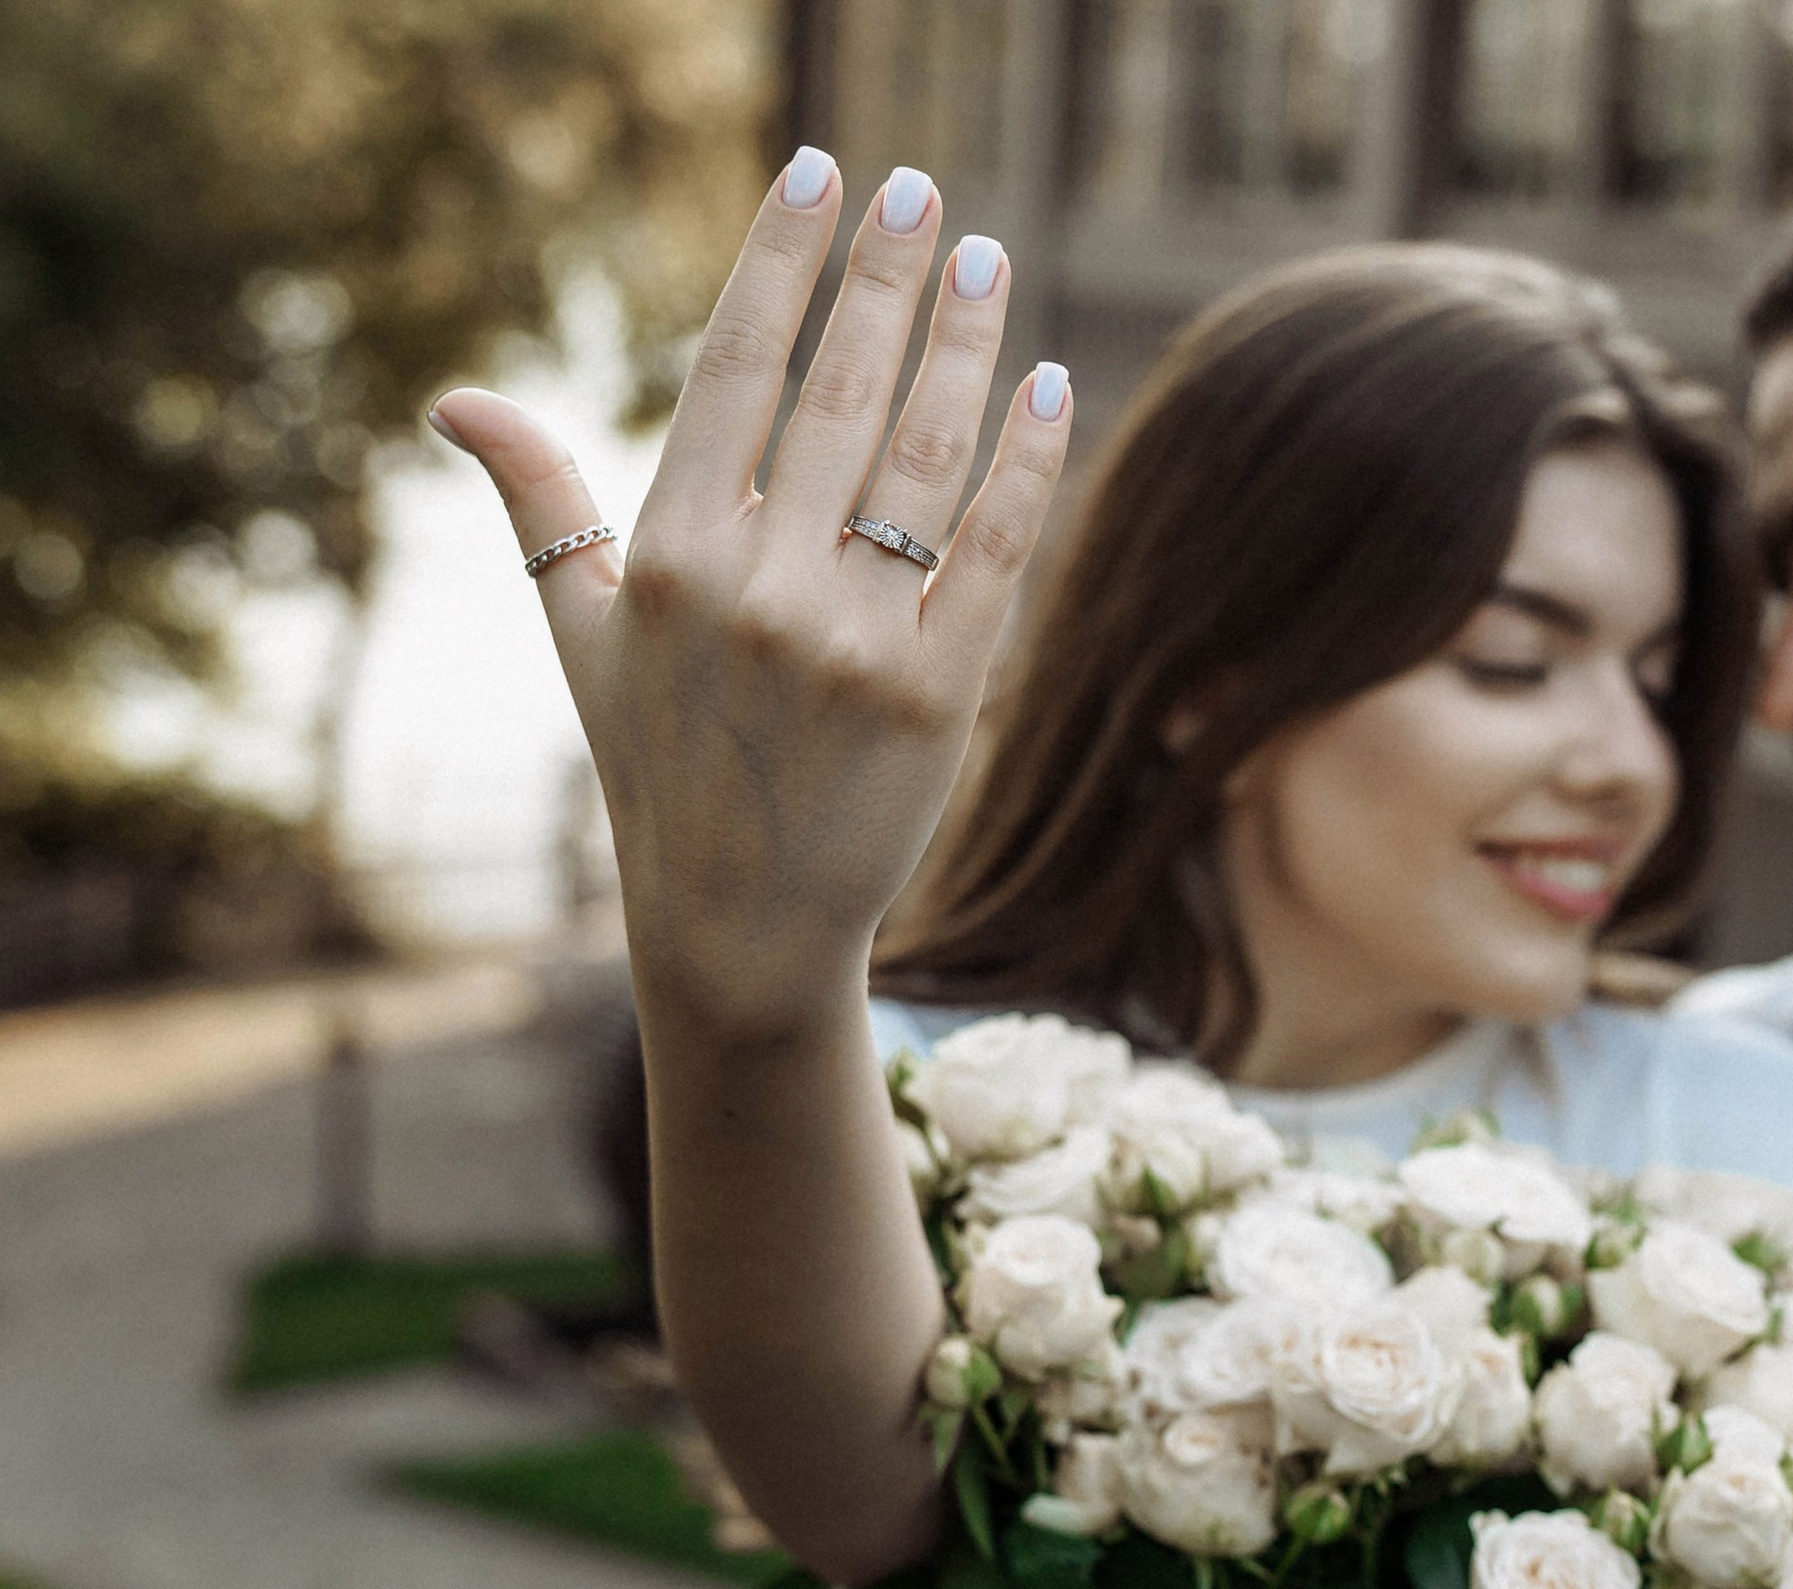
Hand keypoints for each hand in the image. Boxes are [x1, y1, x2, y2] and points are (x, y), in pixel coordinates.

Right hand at [431, 153, 1071, 1037]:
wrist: (741, 926)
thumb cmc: (660, 768)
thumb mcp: (579, 637)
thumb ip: (537, 505)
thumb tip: (456, 400)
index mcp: (668, 558)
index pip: (734, 368)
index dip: (784, 259)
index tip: (823, 171)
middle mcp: (759, 589)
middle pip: (841, 391)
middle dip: (890, 276)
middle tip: (926, 193)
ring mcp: (854, 642)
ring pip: (928, 458)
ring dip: (967, 346)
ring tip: (991, 262)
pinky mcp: (938, 695)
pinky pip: (994, 550)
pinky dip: (1028, 464)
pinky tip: (1049, 387)